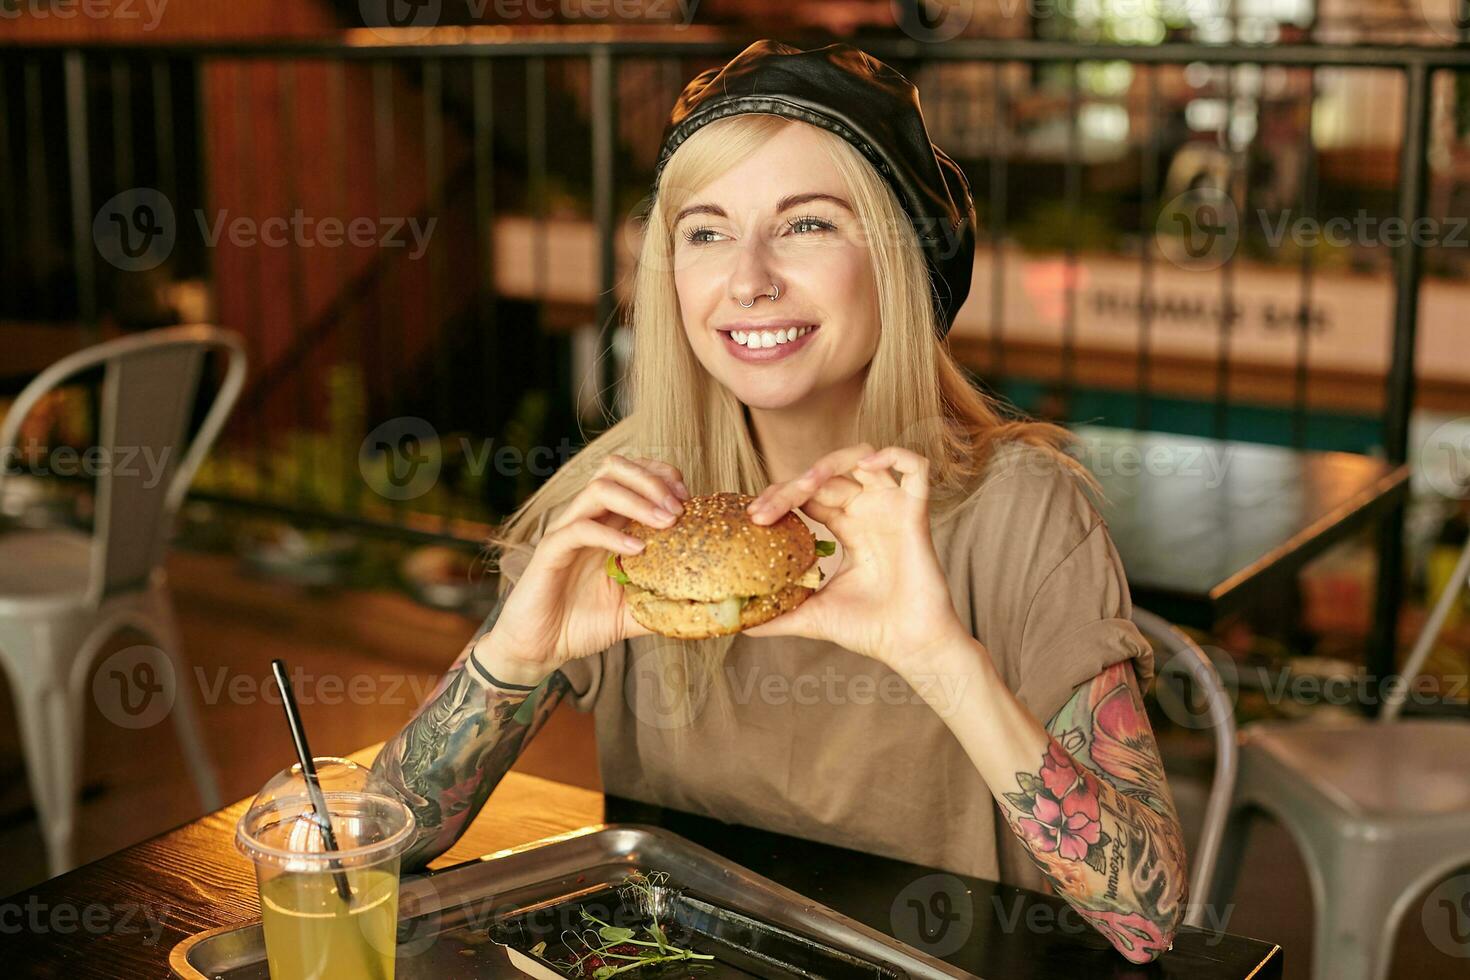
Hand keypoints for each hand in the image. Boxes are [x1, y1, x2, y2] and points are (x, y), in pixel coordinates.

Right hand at [474, 455, 689, 686]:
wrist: (540, 649)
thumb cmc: (584, 624)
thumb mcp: (635, 612)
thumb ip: (665, 602)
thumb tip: (706, 608)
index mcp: (607, 523)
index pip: (632, 474)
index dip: (662, 476)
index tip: (689, 500)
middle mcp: (587, 519)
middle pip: (615, 468)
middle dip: (652, 480)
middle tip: (679, 508)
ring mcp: (567, 532)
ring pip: (598, 488)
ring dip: (638, 500)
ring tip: (666, 523)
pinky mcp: (550, 551)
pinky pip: (579, 529)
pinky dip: (611, 534)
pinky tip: (637, 551)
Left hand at [742, 444, 970, 678]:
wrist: (909, 647)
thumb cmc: (869, 631)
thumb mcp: (811, 617)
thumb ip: (779, 615)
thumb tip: (741, 624)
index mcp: (848, 528)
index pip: (809, 493)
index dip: (780, 495)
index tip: (754, 517)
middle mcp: (868, 512)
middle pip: (826, 476)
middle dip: (791, 486)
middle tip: (763, 511)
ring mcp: (892, 509)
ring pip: (863, 457)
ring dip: (829, 463)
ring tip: (804, 485)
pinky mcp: (916, 513)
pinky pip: (916, 467)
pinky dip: (893, 455)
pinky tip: (867, 465)